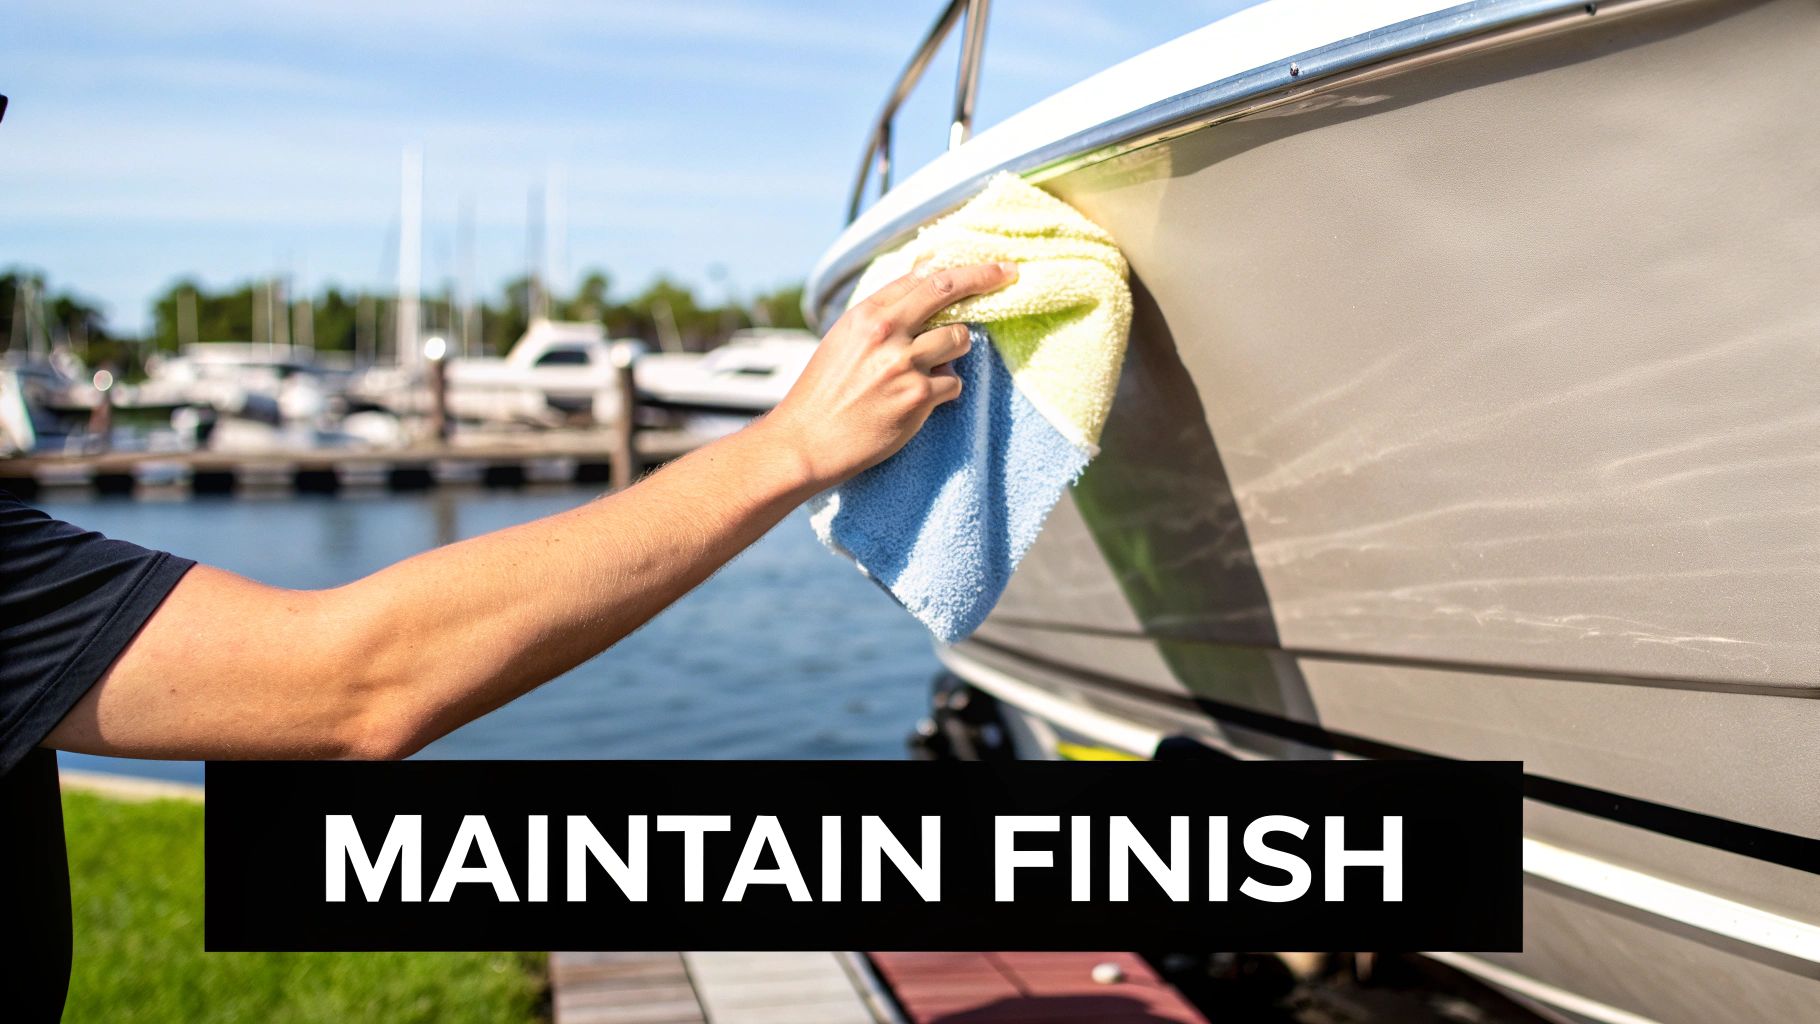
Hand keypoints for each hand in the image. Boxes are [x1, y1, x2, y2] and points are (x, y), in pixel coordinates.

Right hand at [764, 261, 1016, 488]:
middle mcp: (886, 332)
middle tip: (1008, 273)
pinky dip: (945, 389)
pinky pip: (954, 382)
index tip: (982, 265)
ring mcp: (904, 363)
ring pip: (960, 338)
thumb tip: (921, 289)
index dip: (956, 269)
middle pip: (948, 290)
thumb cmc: (824, 393)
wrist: (806, 442)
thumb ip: (881, 316)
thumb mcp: (843, 340)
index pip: (921, 277)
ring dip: (956, 350)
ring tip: (934, 364)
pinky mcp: (918, 397)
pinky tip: (921, 400)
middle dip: (984, 277)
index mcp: (866, 314)